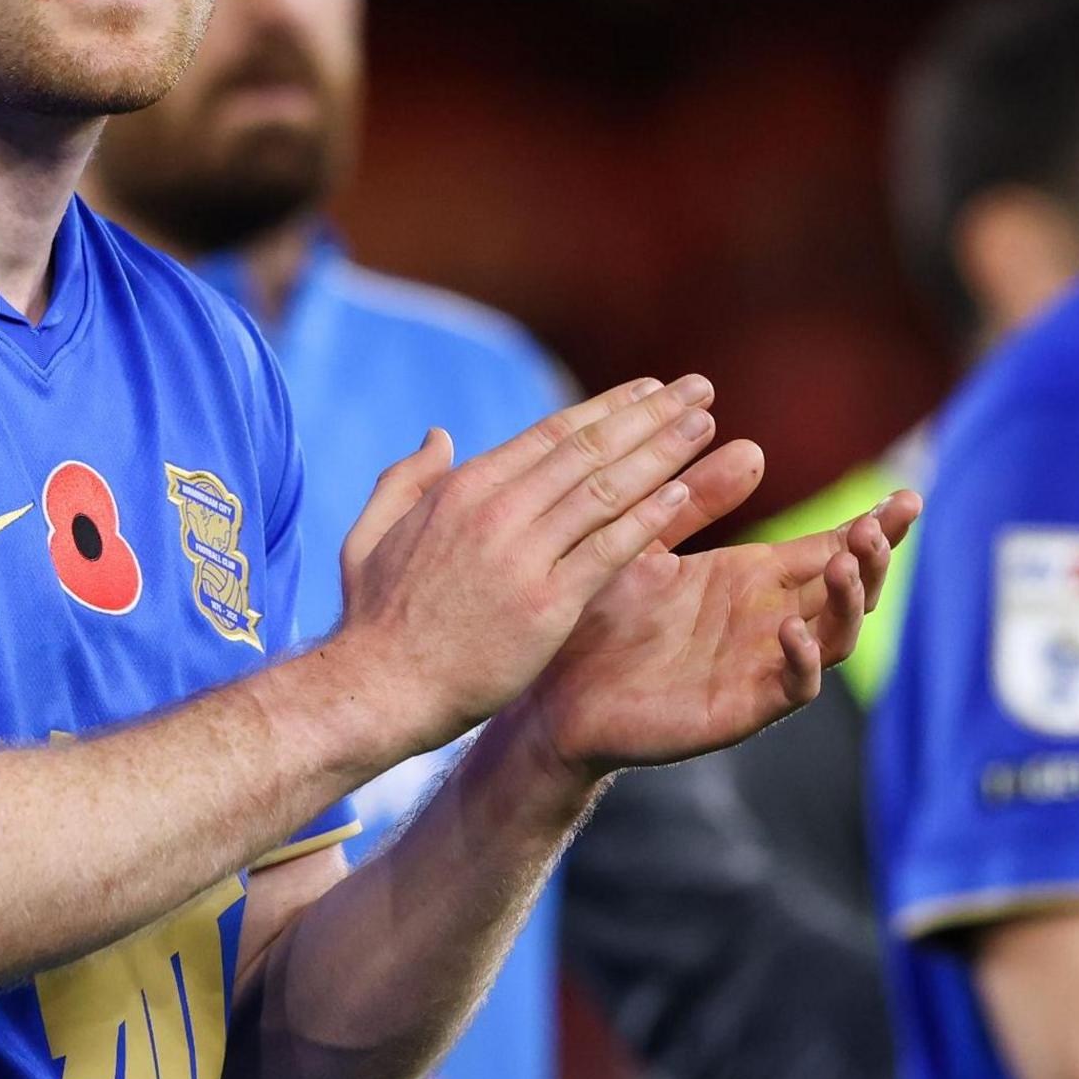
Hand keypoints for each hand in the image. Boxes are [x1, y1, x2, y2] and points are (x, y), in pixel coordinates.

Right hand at [324, 376, 768, 759]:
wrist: (378, 689)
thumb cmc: (375, 619)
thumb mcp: (372, 532)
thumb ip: (406, 478)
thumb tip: (440, 435)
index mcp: (463, 489)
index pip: (551, 433)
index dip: (608, 408)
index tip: (650, 389)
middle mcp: (496, 510)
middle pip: (588, 449)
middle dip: (651, 414)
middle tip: (699, 389)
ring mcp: (522, 556)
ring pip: (605, 489)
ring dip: (662, 451)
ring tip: (706, 424)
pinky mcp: (544, 605)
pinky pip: (607, 551)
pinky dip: (646, 519)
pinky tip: (682, 493)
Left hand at [505, 484, 916, 776]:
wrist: (555, 690)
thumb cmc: (601, 617)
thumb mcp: (650, 543)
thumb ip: (696, 500)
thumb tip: (751, 446)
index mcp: (754, 578)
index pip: (830, 547)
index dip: (873, 525)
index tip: (906, 496)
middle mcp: (769, 619)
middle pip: (849, 588)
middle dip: (874, 556)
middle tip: (880, 525)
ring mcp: (760, 665)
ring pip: (835, 636)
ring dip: (850, 601)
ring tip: (849, 563)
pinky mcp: (740, 706)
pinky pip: (791, 688)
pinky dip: (802, 662)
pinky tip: (794, 631)